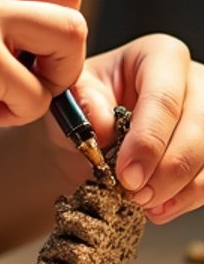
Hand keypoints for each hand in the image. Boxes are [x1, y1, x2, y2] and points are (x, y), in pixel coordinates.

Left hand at [72, 35, 203, 220]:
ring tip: (143, 203)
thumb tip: (103, 125)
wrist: (94, 133)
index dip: (148, 141)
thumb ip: (84, 103)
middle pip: (198, 130)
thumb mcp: (72, 96)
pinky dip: (187, 198)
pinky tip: (160, 206)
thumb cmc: (86, 105)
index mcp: (159, 56)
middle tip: (134, 194)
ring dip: (178, 189)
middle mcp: (194, 80)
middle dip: (165, 172)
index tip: (126, 175)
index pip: (163, 99)